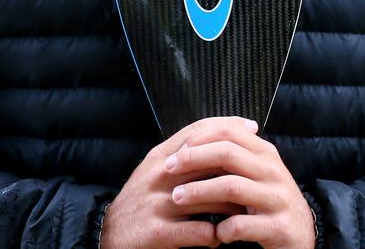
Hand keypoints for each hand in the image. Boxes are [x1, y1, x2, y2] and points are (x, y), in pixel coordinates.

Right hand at [99, 115, 254, 248]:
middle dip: (237, 168)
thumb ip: (183, 153)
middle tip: (256, 176)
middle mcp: (159, 174)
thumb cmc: (142, 200)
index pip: (198, 131)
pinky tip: (219, 238)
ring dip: (231, 206)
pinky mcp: (157, 232)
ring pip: (209, 197)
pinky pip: (199, 232)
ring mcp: (158, 203)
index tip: (252, 127)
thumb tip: (220, 137)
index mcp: (160, 156)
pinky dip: (215, 236)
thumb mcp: (157, 169)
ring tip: (243, 211)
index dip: (227, 126)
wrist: (108, 234)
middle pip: (208, 161)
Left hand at [165, 118, 315, 247]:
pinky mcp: (279, 227)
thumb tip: (193, 137)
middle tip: (169, 170)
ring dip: (199, 192)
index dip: (198, 140)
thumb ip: (233, 154)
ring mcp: (278, 198)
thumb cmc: (269, 200)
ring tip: (178, 198)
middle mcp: (273, 170)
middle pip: (227, 153)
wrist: (302, 235)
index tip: (173, 153)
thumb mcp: (255, 172)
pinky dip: (222, 229)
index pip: (229, 132)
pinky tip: (213, 233)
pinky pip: (242, 225)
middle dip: (193, 160)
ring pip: (231, 186)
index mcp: (265, 153)